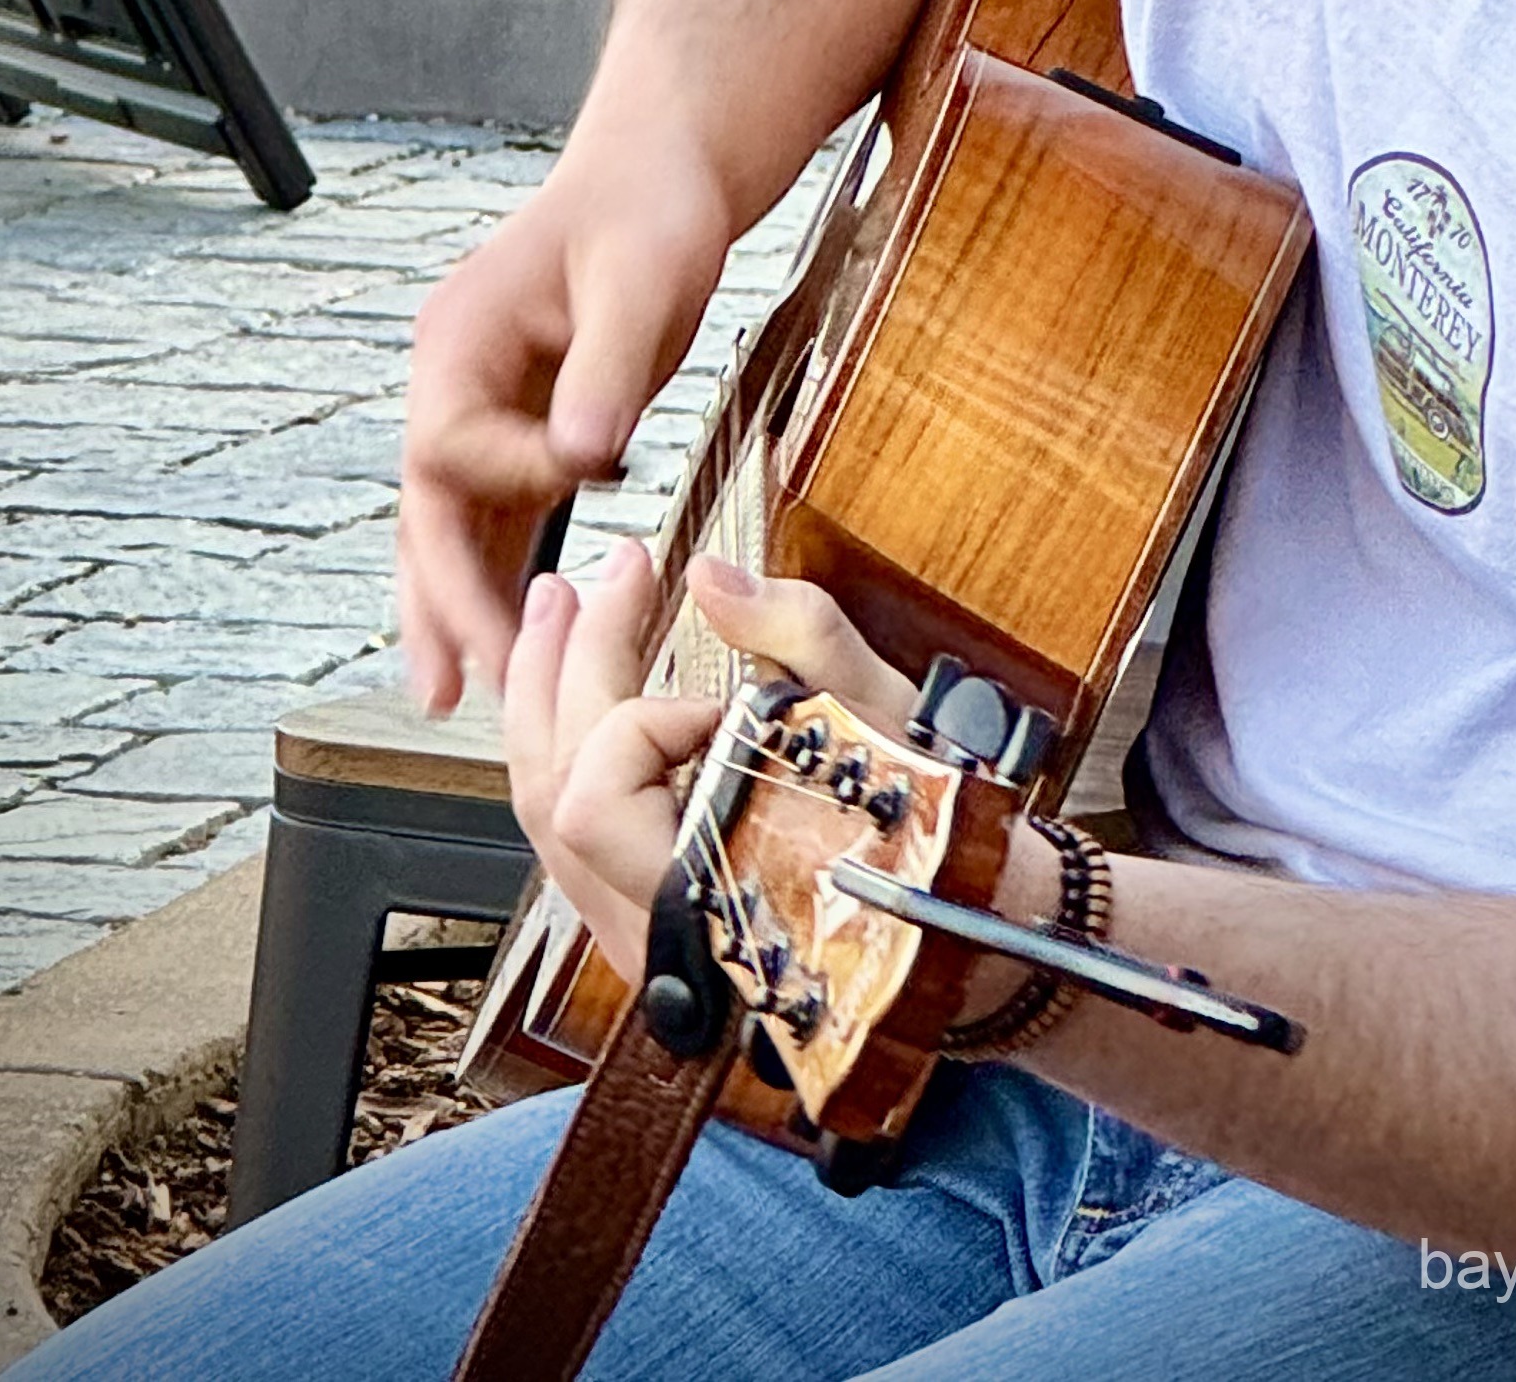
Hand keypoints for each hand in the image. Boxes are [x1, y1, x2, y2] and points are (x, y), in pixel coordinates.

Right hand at [397, 151, 730, 709]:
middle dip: (442, 595)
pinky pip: (499, 519)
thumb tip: (584, 454)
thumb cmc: (650, 208)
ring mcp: (481, 410)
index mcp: (459, 337)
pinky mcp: (525, 431)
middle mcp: (453, 380)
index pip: (452, 444)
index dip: (514, 473)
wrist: (663, 174)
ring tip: (453, 698)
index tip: (593, 468)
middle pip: (426, 506)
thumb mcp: (641, 279)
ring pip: (450, 526)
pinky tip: (507, 646)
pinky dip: (500, 580)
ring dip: (454, 607)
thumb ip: (608, 367)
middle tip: (462, 684)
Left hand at [502, 546, 913, 981]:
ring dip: (546, 701)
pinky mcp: (644, 924)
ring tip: (558, 614)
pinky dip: (564, 751)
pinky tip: (574, 695)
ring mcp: (638, 938)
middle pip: (554, 787)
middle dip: (567, 664)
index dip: (655, 717)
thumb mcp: (883, 721)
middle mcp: (651, 932)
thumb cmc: (935, 841)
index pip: (605, 789)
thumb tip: (714, 578)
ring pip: (544, 818)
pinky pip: (568, 836)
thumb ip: (798, 635)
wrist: (971, 928)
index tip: (730, 691)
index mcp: (705, 893)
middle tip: (602, 578)